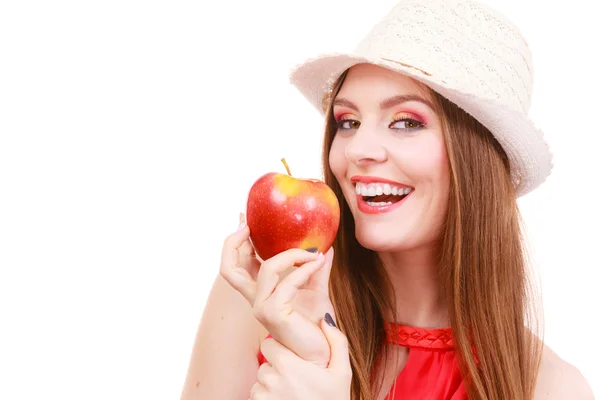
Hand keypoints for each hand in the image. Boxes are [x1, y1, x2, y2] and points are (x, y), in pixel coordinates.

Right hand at [220, 213, 335, 366]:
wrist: (321, 351)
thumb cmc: (315, 324)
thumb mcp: (315, 289)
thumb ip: (315, 268)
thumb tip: (325, 244)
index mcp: (261, 292)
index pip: (238, 264)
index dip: (237, 241)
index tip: (245, 218)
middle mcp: (255, 299)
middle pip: (228, 269)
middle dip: (234, 242)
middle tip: (251, 224)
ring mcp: (262, 307)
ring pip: (267, 268)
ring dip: (292, 253)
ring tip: (313, 252)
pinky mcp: (274, 313)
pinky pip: (288, 282)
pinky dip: (305, 268)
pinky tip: (319, 262)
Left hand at [250, 316, 351, 399]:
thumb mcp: (342, 373)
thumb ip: (337, 342)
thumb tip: (325, 318)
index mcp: (289, 365)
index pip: (270, 343)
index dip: (280, 349)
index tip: (293, 358)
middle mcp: (271, 379)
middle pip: (265, 362)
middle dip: (276, 367)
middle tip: (296, 379)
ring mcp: (263, 396)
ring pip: (260, 380)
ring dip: (271, 385)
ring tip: (292, 395)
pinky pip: (257, 396)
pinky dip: (267, 399)